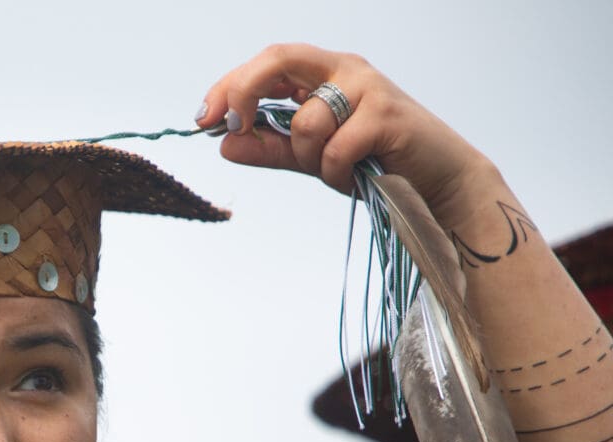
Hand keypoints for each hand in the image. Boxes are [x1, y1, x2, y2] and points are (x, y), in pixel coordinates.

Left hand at [196, 43, 499, 229]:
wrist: (437, 183)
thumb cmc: (375, 162)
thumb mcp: (312, 157)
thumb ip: (271, 148)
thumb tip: (224, 145)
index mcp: (324, 72)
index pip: (267, 63)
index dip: (230, 86)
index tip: (203, 119)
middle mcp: (345, 70)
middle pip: (278, 60)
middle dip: (244, 91)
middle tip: (234, 127)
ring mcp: (368, 88)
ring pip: (305, 122)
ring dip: (309, 158)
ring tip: (337, 169)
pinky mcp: (386, 115)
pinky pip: (334, 150)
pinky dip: (335, 174)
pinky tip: (354, 178)